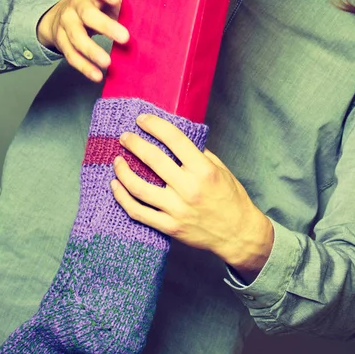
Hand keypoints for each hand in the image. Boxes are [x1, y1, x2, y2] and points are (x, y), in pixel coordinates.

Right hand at [36, 0, 128, 81]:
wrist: (59, 17)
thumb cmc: (94, 11)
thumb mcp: (106, 5)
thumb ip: (121, 11)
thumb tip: (143, 25)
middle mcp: (75, 7)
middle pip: (87, 14)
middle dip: (105, 26)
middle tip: (124, 37)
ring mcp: (66, 24)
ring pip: (77, 38)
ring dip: (92, 51)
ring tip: (107, 62)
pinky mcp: (61, 42)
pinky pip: (72, 55)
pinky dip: (85, 67)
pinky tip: (97, 75)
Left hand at [110, 114, 273, 273]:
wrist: (238, 233)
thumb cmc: (230, 198)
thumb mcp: (221, 169)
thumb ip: (199, 153)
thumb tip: (174, 138)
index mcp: (204, 170)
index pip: (174, 139)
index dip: (155, 125)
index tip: (142, 120)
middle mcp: (189, 188)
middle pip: (153, 159)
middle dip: (134, 144)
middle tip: (125, 137)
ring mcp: (177, 209)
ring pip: (139, 187)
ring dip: (123, 171)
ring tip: (117, 160)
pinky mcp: (169, 226)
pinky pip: (138, 212)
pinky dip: (122, 198)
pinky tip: (116, 186)